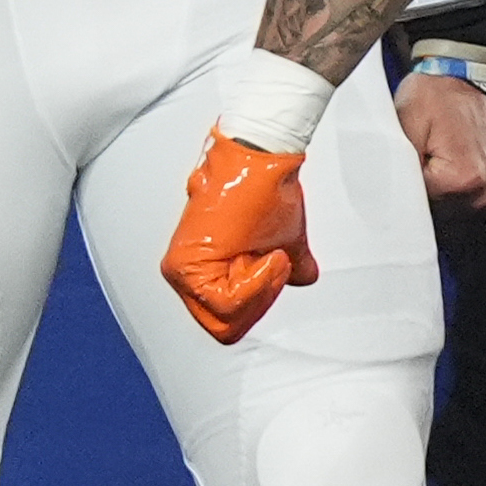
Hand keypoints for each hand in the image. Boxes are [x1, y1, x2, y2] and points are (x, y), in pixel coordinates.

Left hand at [165, 130, 318, 343]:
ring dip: (260, 288)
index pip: (230, 322)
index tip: (275, 268)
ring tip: (268, 251)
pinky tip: (265, 254)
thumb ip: (289, 267)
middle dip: (260, 299)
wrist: (261, 159)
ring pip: (225, 319)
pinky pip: (225, 302)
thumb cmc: (267, 189)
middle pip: (226, 327)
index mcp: (203, 273)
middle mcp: (185, 275)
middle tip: (271, 261)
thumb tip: (303, 276)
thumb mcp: (283, 239)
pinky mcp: (184, 266)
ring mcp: (182, 272)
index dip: (261, 303)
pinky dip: (256, 284)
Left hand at [397, 70, 485, 210]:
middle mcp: (485, 190)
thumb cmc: (437, 93)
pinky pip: (461, 199)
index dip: (402, 186)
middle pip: (436, 212)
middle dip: (419, 190)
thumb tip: (386, 196)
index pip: (418, 207)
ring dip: (434, 190)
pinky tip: (441, 161)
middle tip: (415, 157)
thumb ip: (396, 167)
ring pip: (448, 209)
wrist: (466, 72)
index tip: (400, 167)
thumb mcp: (405, 124)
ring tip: (430, 156)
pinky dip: (447, 185)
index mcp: (465, 179)